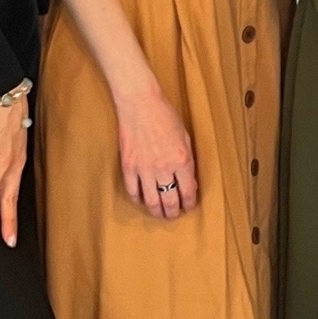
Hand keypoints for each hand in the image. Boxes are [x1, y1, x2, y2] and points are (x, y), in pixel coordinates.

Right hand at [116, 81, 199, 219]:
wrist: (140, 103)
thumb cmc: (165, 116)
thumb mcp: (186, 137)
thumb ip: (188, 161)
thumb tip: (189, 180)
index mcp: (182, 160)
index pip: (188, 192)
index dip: (189, 203)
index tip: (188, 206)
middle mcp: (164, 168)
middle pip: (170, 201)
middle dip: (173, 212)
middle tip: (174, 215)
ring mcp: (144, 168)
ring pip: (151, 201)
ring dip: (157, 211)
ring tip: (160, 213)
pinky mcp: (128, 166)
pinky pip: (133, 191)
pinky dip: (138, 199)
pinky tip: (143, 200)